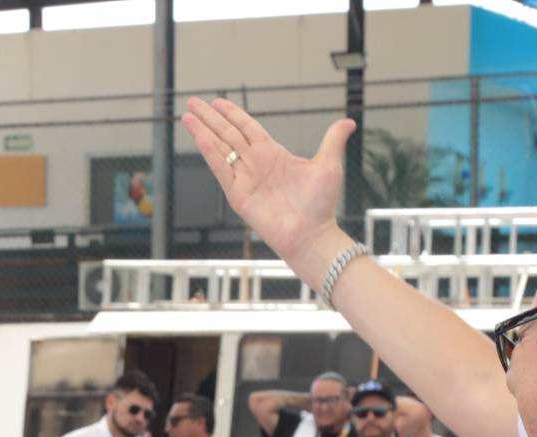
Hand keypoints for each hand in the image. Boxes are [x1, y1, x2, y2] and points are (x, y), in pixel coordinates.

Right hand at [182, 97, 356, 267]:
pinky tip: (198, 135)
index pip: (247, 127)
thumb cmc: (320, 205)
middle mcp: (255, 164)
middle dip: (210, 118)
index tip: (218, 102)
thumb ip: (332, 140)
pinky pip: (220, 167)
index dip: (232, 114)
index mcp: (273, 154)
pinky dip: (208, 150)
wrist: (310, 233)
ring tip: (187, 115)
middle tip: (194, 102)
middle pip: (228, 134)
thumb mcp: (328, 165)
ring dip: (203, 131)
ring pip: (219, 147)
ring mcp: (244, 178)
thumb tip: (348, 122)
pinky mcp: (237, 194)